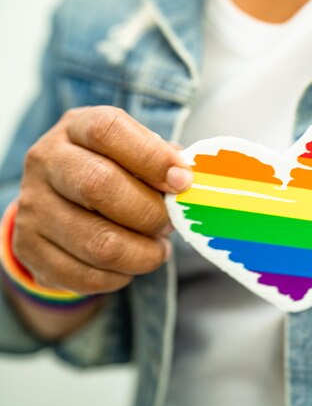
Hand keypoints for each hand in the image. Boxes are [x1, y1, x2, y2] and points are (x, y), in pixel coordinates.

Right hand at [12, 106, 190, 294]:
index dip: (152, 157)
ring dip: (142, 254)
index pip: (109, 131)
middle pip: (100, 185)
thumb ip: (162, 160)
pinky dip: (119, 277)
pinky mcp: (30, 248)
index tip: (183, 182)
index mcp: (77, 128)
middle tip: (169, 224)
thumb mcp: (135, 152)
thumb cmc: (115, 171)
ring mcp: (34, 206)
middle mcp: (47, 161)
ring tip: (157, 250)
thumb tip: (187, 179)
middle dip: (150, 213)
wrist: (61, 203)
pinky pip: (86, 276)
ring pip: (98, 242)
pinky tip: (129, 265)